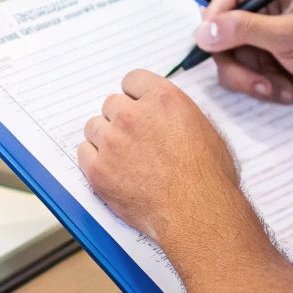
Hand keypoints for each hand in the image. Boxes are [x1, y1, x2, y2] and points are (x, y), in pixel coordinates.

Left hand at [76, 69, 259, 256]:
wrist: (197, 212)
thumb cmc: (209, 178)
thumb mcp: (204, 130)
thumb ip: (177, 114)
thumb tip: (165, 117)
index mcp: (163, 99)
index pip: (132, 80)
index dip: (136, 96)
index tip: (138, 107)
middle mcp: (133, 115)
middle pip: (111, 104)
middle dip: (121, 119)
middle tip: (134, 139)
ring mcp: (112, 142)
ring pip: (94, 126)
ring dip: (105, 138)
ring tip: (123, 157)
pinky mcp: (99, 169)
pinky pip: (83, 153)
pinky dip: (94, 160)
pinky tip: (111, 170)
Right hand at [198, 0, 292, 110]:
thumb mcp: (291, 36)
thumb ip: (244, 30)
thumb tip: (204, 31)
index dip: (216, 19)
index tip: (211, 45)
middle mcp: (269, 5)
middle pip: (225, 30)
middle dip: (239, 61)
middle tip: (258, 81)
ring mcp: (268, 34)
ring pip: (232, 57)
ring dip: (253, 79)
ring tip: (279, 88)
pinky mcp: (271, 58)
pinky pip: (247, 73)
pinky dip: (263, 86)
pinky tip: (286, 90)